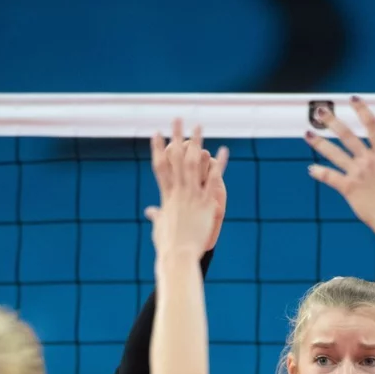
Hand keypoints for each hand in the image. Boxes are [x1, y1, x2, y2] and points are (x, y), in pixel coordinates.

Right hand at [146, 120, 228, 261]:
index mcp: (166, 196)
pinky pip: (214, 180)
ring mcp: (192, 196)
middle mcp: (178, 192)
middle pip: (176, 158)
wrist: (178, 255)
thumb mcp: (160, 228)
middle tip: (177, 119)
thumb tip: (150, 212)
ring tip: (198, 126)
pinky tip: (223, 150)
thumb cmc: (167, 245)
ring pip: (195, 164)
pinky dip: (219, 164)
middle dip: (176, 137)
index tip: (156, 133)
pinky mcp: (206, 204)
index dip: (157, 148)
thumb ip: (157, 216)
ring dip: (197, 143)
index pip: (160, 166)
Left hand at [304, 97, 374, 239]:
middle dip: (332, 121)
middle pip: (347, 135)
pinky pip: (331, 178)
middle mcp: (370, 161)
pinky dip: (320, 173)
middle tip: (319, 111)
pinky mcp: (349, 189)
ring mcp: (358, 174)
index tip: (353, 99)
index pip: (373, 125)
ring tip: (307, 134)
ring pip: (334, 153)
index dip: (362, 110)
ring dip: (319, 143)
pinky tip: (311, 169)